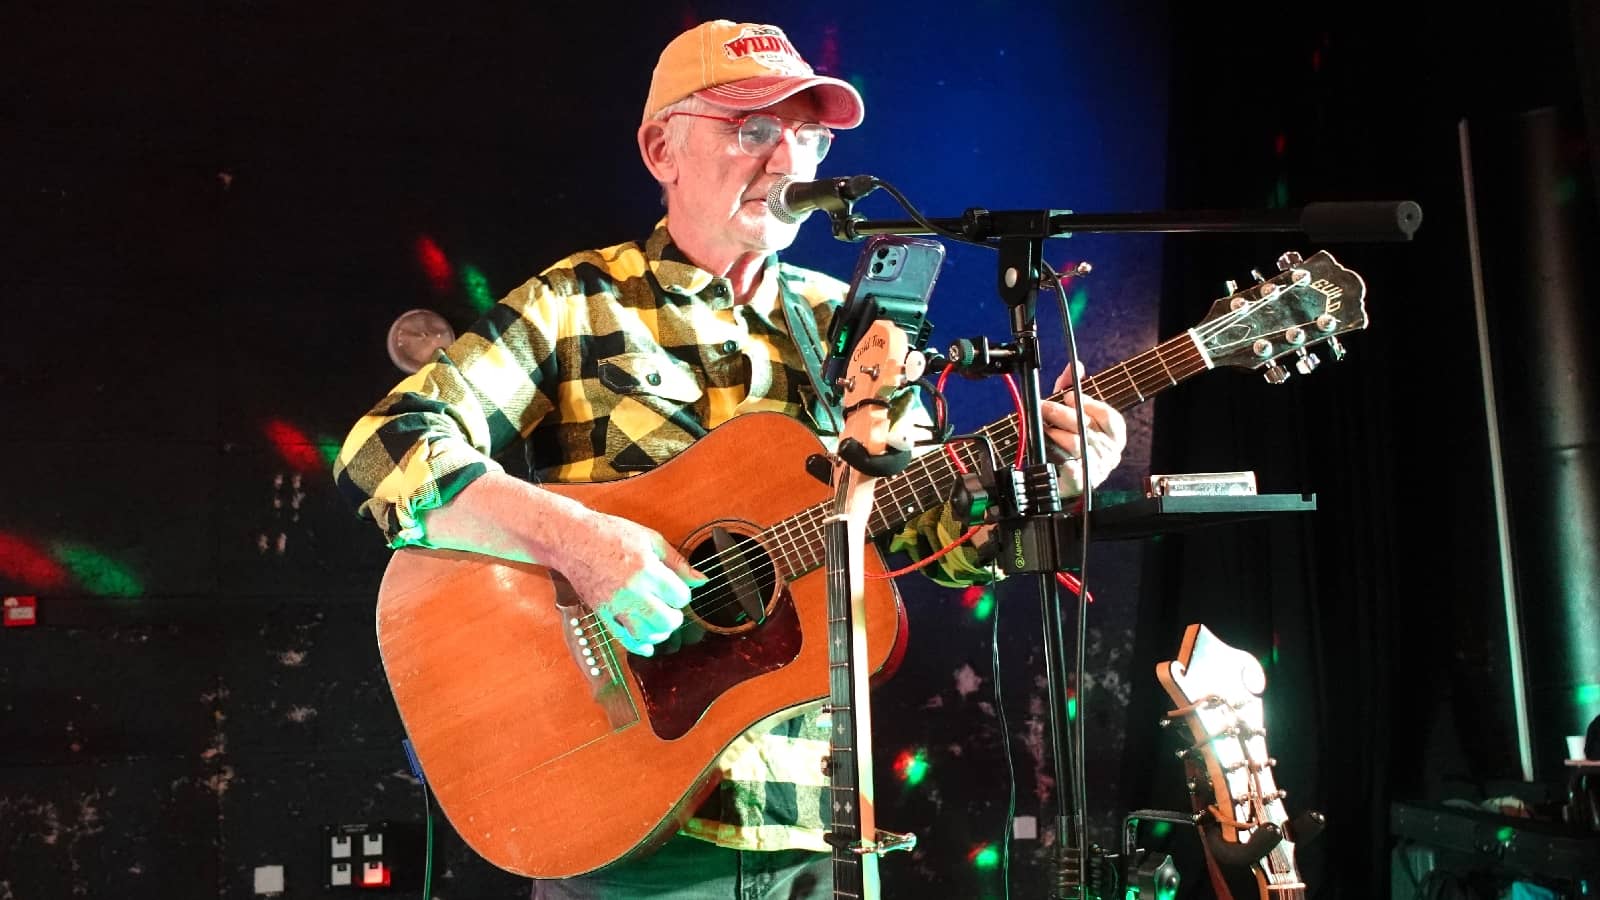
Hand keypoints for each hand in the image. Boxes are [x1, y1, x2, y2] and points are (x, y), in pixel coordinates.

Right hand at [562, 511, 705, 656]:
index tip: (676, 589)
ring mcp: (616, 605)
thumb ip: (678, 562)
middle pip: (666, 621)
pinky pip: (623, 639)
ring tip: (659, 621)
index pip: (680, 597)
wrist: (573, 540)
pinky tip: (647, 644)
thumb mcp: (650, 539)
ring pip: (646, 634)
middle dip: (674, 617)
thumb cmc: (610, 534)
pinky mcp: (603, 613)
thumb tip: (700, 580)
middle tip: (671, 608)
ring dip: (659, 632)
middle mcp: (632, 591)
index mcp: (647, 570)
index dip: (682, 594)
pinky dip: (639, 646)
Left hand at [1042, 362, 1127, 496]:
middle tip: (1045, 406)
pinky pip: (1078, 475)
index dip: (1088, 404)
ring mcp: (1099, 469)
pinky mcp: (1083, 484)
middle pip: (1088, 429)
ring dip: (1058, 435)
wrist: (1061, 473)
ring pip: (1077, 446)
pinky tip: (1064, 464)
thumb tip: (1076, 366)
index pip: (1108, 416)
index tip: (1069, 395)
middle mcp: (1111, 452)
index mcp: (1115, 434)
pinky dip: (1071, 468)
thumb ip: (1072, 388)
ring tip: (1044, 428)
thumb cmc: (1068, 438)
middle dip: (1063, 415)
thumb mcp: (1069, 410)